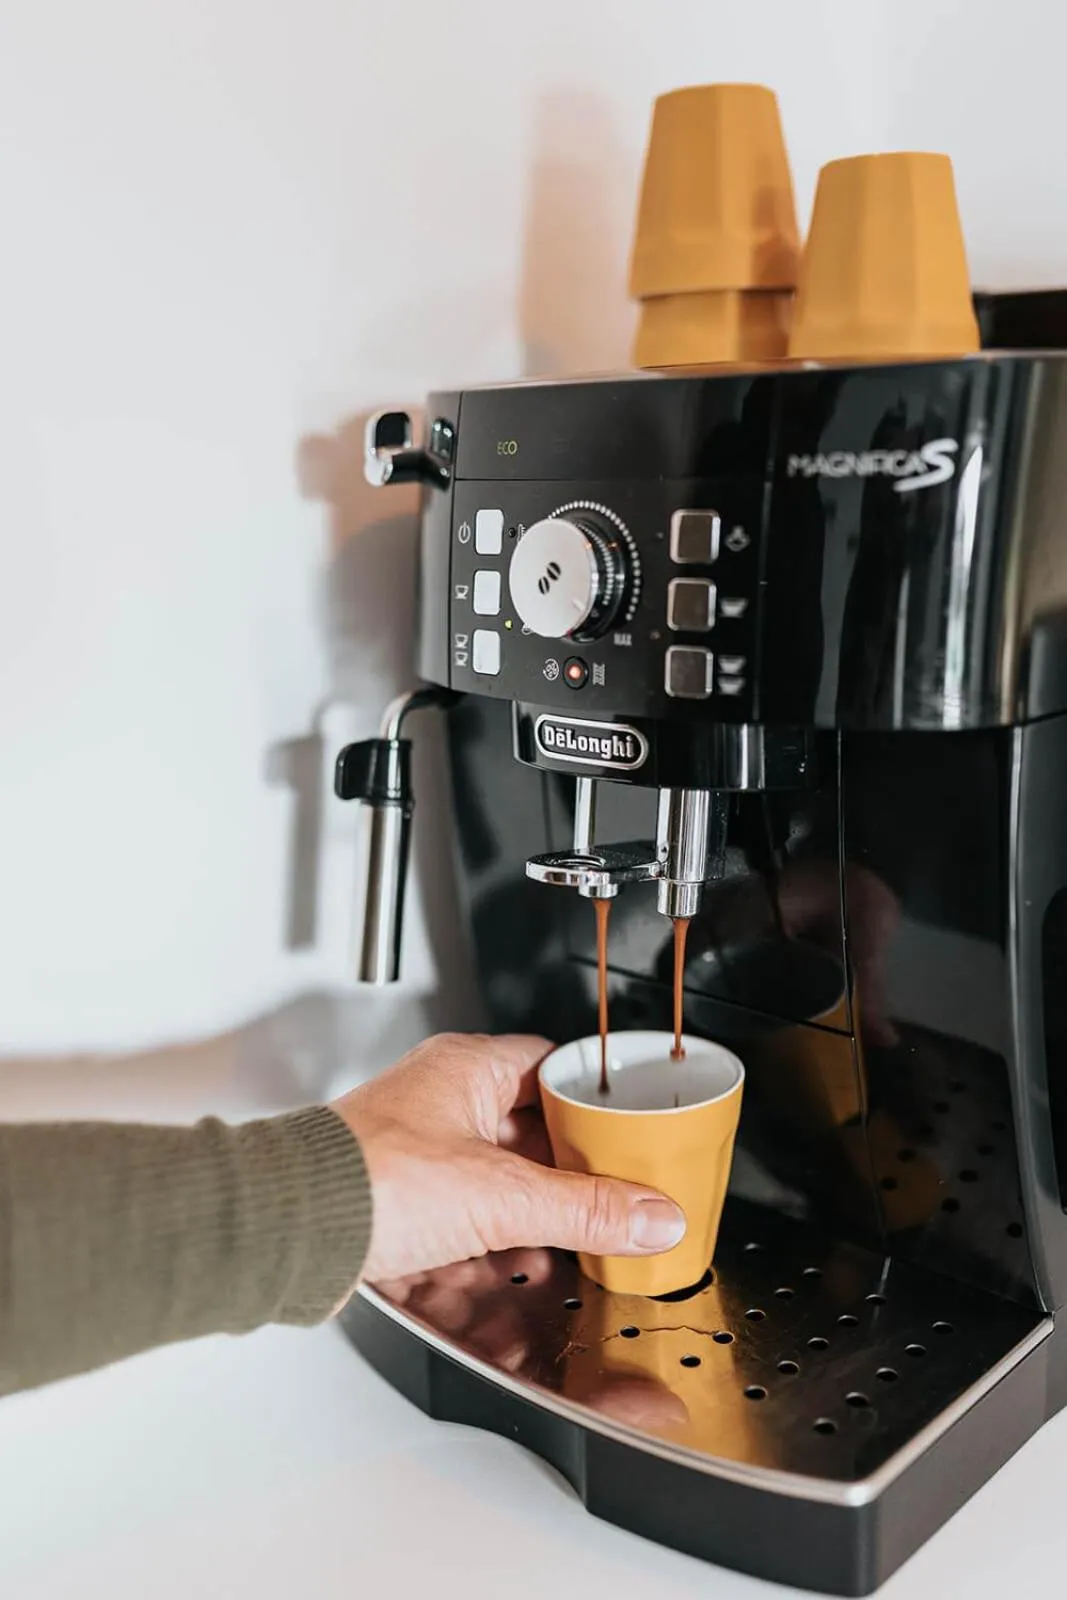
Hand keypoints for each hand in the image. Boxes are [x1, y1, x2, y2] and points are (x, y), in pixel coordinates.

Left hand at [333, 1033, 685, 1283]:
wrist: (289, 1230)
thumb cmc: (370, 1180)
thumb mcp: (501, 1196)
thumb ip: (585, 1209)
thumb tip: (650, 1214)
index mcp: (467, 1069)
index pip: (551, 1065)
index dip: (594, 1097)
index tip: (632, 1129)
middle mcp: (439, 1101)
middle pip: (527, 1128)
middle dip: (568, 1169)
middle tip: (614, 1194)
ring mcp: (415, 1151)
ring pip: (493, 1176)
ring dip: (531, 1212)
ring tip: (572, 1240)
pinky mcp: (396, 1201)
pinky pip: (459, 1217)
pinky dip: (490, 1243)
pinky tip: (512, 1269)